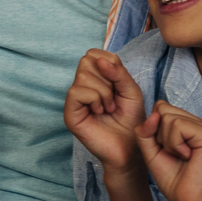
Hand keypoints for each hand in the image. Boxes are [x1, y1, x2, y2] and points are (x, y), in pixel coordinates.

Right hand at [64, 49, 147, 171]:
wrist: (130, 146)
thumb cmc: (131, 119)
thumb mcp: (131, 90)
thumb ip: (118, 72)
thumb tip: (99, 59)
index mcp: (96, 78)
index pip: (93, 53)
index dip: (108, 63)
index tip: (118, 83)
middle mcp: (83, 86)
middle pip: (86, 60)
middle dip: (106, 78)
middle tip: (113, 98)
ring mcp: (75, 100)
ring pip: (83, 76)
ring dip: (103, 92)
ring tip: (108, 108)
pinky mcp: (70, 113)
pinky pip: (76, 92)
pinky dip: (93, 99)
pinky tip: (100, 112)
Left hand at [135, 101, 201, 200]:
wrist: (188, 200)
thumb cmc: (172, 178)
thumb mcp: (150, 150)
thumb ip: (145, 131)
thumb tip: (154, 113)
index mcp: (186, 123)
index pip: (159, 107)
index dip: (153, 129)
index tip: (164, 149)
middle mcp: (197, 122)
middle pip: (161, 109)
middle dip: (158, 134)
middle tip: (173, 154)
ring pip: (168, 117)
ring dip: (167, 142)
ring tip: (180, 156)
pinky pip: (178, 126)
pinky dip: (174, 144)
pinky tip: (186, 156)